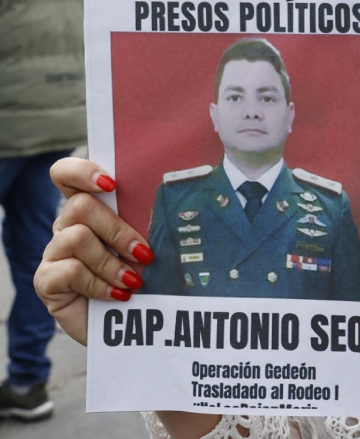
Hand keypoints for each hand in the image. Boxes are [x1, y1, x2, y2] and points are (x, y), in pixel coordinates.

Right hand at [34, 158, 152, 345]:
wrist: (131, 325)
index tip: (112, 184)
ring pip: (77, 237)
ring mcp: (54, 252)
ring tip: (134, 281)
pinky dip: (100, 284)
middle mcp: (66, 226)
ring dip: (111, 262)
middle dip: (118, 230)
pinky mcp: (46, 280)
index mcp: (89, 209)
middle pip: (80, 206)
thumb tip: (174, 196)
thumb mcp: (147, 243)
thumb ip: (147, 219)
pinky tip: (118, 295)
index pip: (65, 174)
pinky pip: (71, 271)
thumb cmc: (144, 277)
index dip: (82, 171)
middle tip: (145, 254)